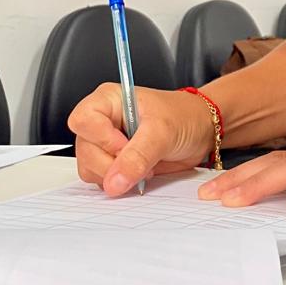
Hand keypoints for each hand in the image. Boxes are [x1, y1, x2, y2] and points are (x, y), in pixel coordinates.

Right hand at [69, 85, 213, 195]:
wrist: (201, 131)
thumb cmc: (184, 117)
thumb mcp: (162, 132)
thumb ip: (138, 155)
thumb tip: (114, 180)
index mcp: (108, 100)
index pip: (83, 120)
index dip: (102, 139)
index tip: (125, 146)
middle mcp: (102, 121)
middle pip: (84, 149)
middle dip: (111, 163)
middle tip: (140, 162)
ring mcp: (106, 144)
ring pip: (89, 168)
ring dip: (115, 176)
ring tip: (143, 167)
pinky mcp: (113, 163)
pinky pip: (102, 180)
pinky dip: (120, 184)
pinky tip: (140, 174)